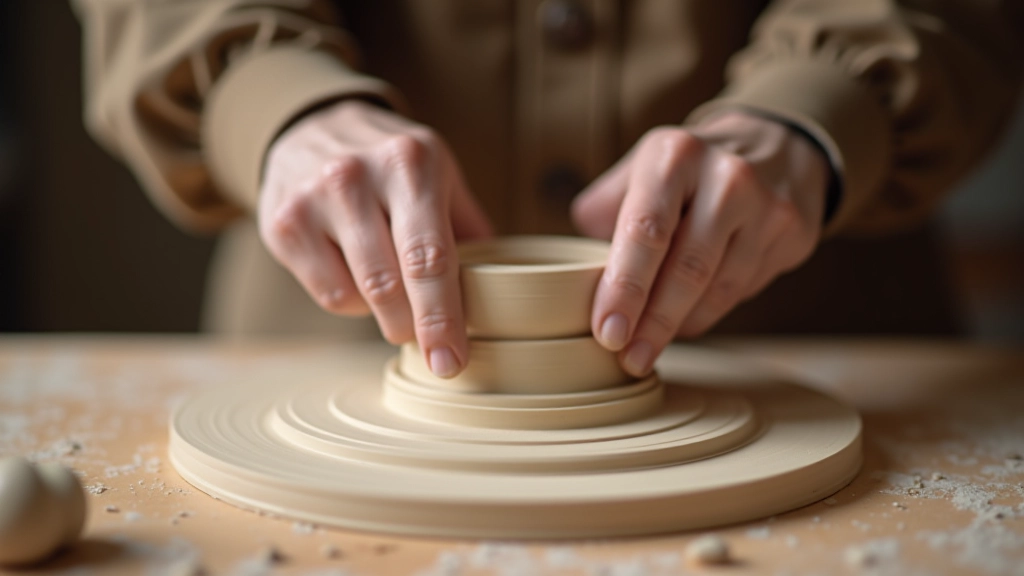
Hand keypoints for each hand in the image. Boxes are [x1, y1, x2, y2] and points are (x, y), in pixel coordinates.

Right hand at [259, 100, 492, 376]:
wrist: (311, 125)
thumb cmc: (391, 163)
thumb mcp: (439, 173)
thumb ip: (469, 228)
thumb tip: (503, 291)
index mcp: (409, 163)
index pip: (429, 256)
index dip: (442, 317)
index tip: (451, 361)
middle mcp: (355, 175)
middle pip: (390, 283)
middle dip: (415, 328)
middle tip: (433, 346)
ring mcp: (312, 199)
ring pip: (358, 294)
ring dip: (386, 315)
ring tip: (396, 297)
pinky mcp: (282, 224)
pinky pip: (328, 294)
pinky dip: (353, 302)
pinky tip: (360, 278)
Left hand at [572, 112, 828, 376]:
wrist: (774, 146)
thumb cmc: (686, 173)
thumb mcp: (641, 171)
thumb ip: (604, 214)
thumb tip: (574, 274)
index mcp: (674, 157)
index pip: (646, 232)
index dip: (625, 288)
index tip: (607, 331)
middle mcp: (726, 177)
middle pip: (686, 269)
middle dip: (653, 324)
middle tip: (628, 357)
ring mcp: (767, 206)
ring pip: (719, 288)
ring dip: (681, 326)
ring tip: (650, 346)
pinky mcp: (794, 233)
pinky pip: (744, 290)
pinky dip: (711, 311)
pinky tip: (689, 318)